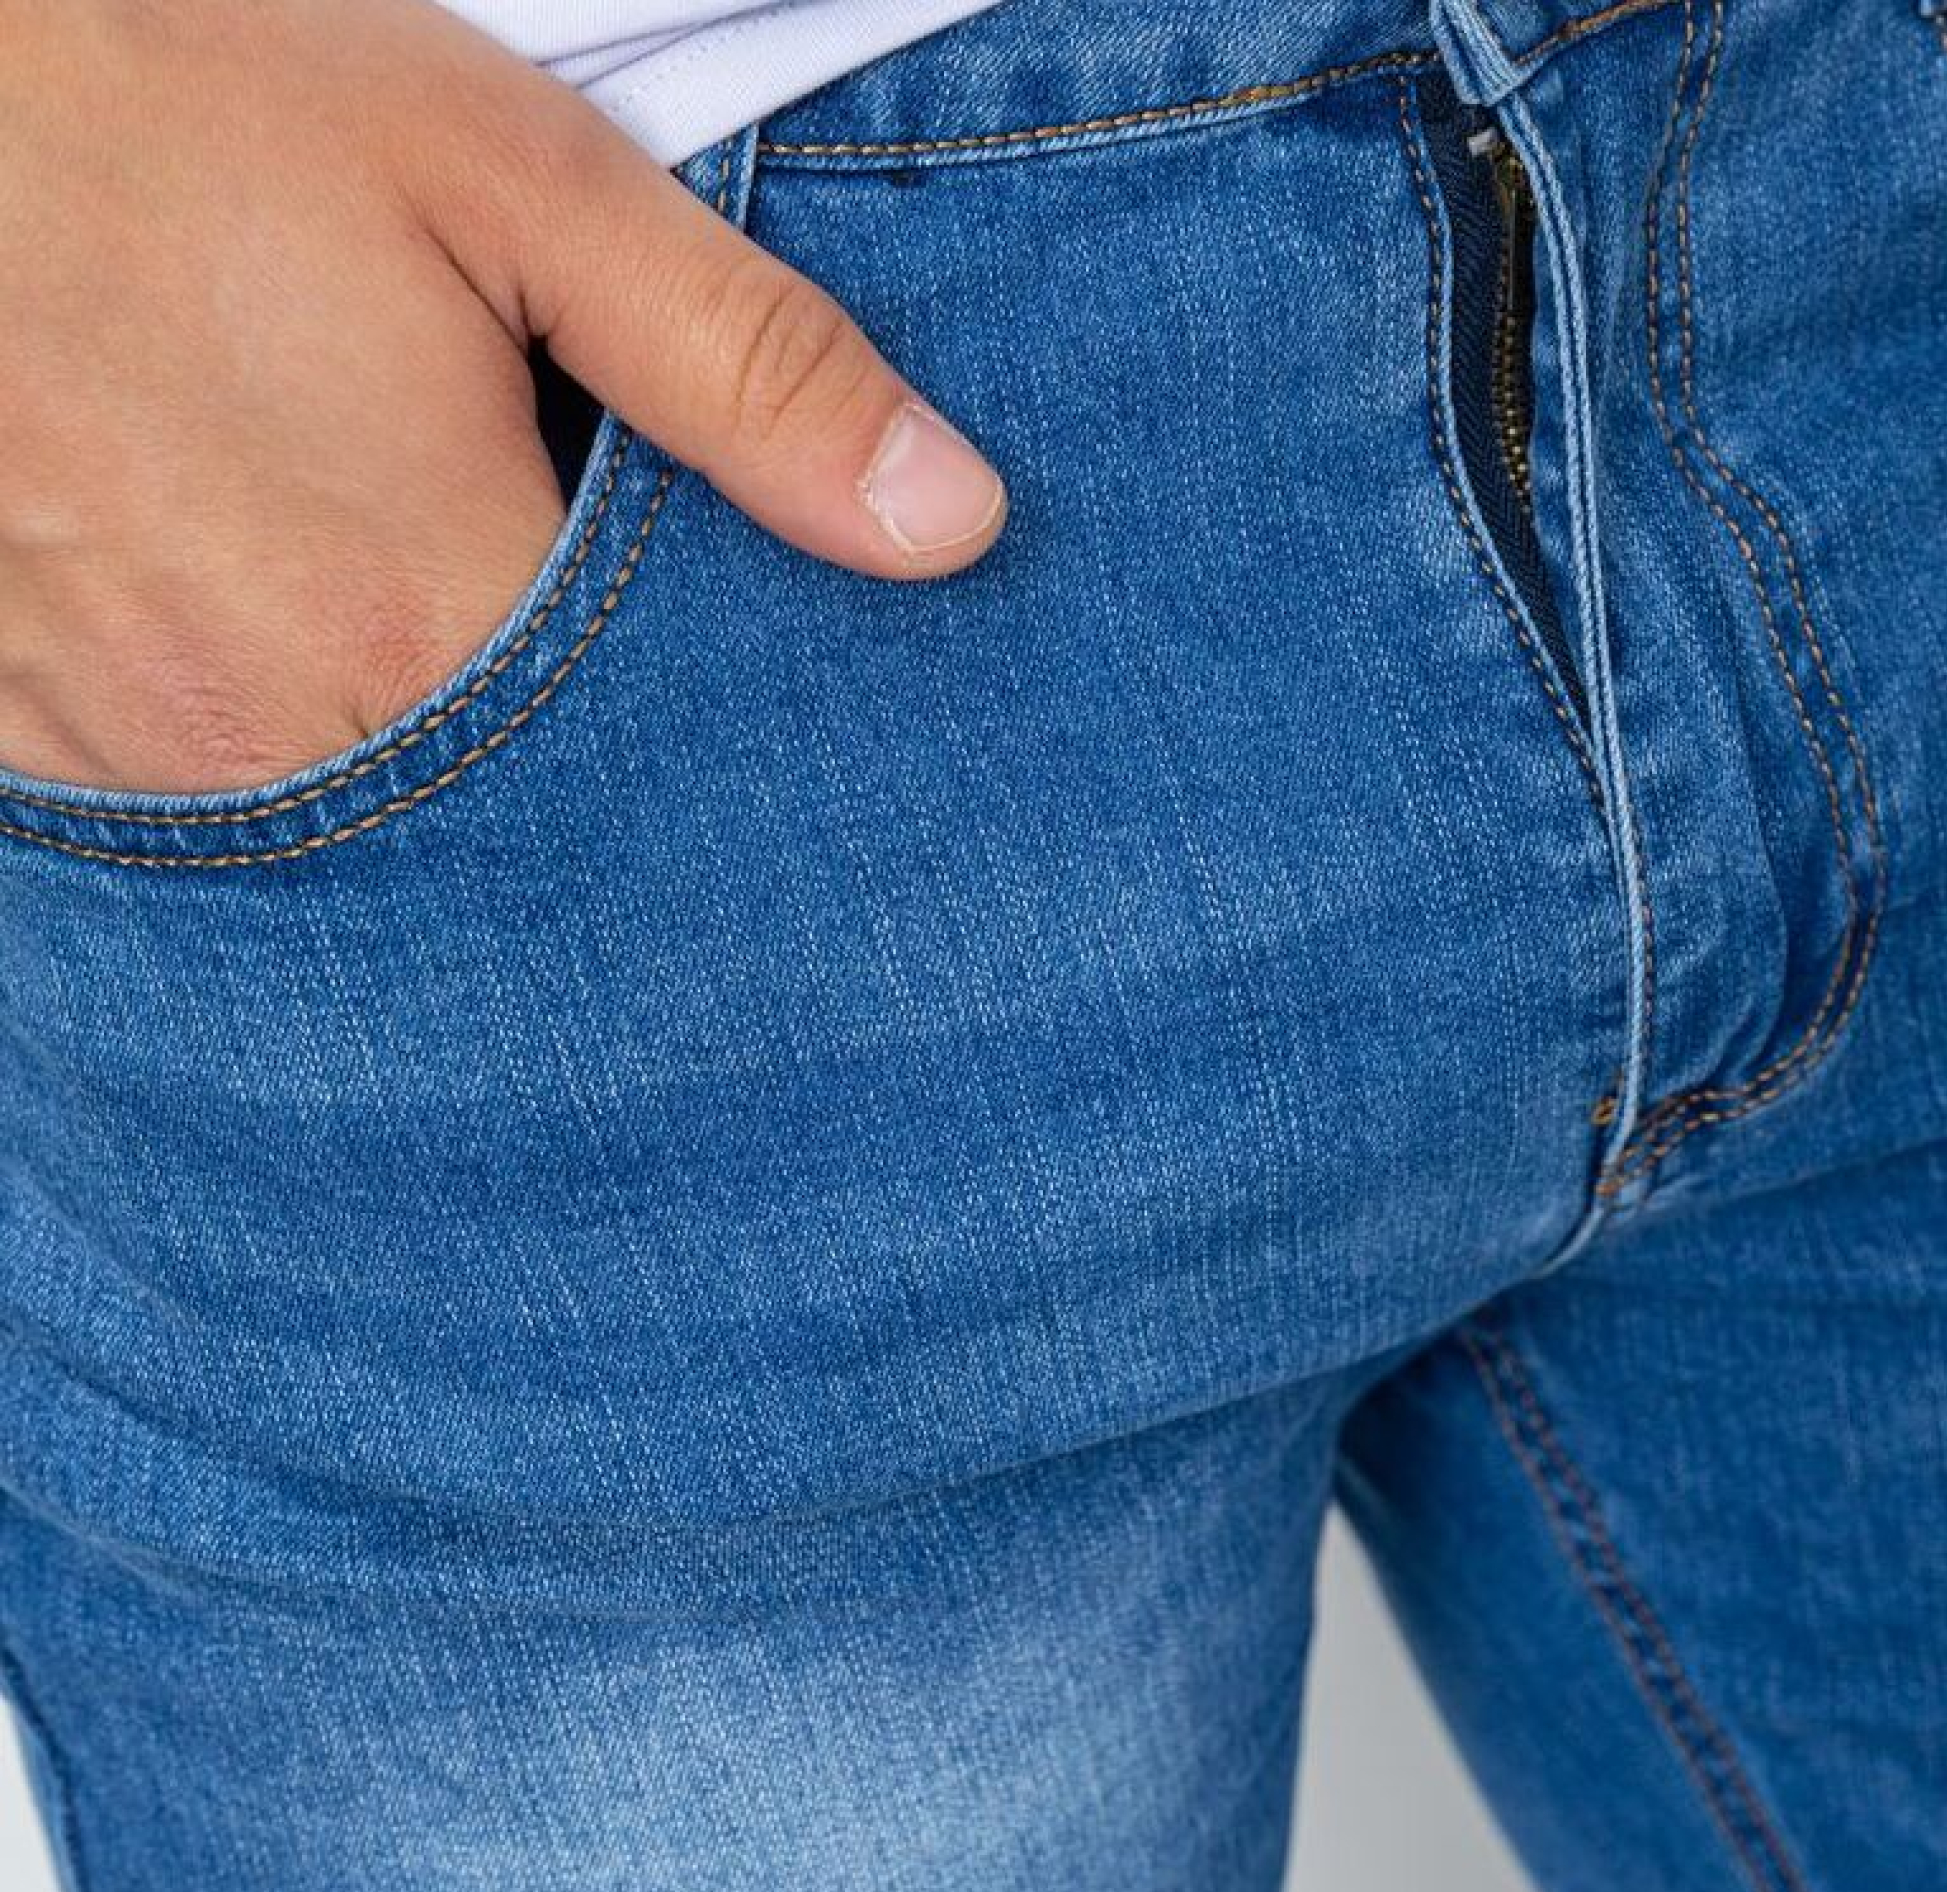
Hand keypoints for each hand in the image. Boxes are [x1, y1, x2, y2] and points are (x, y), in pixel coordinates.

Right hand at [0, 0, 1007, 794]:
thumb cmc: (189, 92)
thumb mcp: (509, 182)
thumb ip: (745, 370)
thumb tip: (950, 523)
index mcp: (421, 615)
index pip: (644, 790)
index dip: (696, 761)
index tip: (720, 725)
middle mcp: (270, 731)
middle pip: (494, 838)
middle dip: (546, 774)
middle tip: (525, 633)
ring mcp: (132, 754)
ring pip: (338, 840)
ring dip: (394, 765)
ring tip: (371, 616)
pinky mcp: (24, 743)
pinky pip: (188, 813)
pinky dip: (250, 745)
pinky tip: (257, 638)